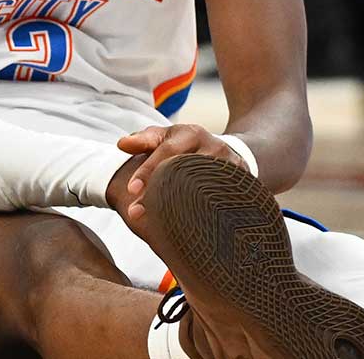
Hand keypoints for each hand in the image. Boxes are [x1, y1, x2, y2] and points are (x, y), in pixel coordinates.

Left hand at [109, 124, 247, 223]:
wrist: (229, 153)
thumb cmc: (188, 147)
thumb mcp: (167, 137)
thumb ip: (144, 140)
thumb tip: (121, 144)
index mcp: (192, 134)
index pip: (166, 152)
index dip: (147, 170)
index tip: (131, 190)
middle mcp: (214, 148)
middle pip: (184, 173)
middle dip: (157, 194)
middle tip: (136, 213)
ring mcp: (231, 168)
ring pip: (203, 190)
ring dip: (178, 209)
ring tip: (158, 224)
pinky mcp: (243, 186)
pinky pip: (221, 203)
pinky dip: (202, 216)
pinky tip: (186, 230)